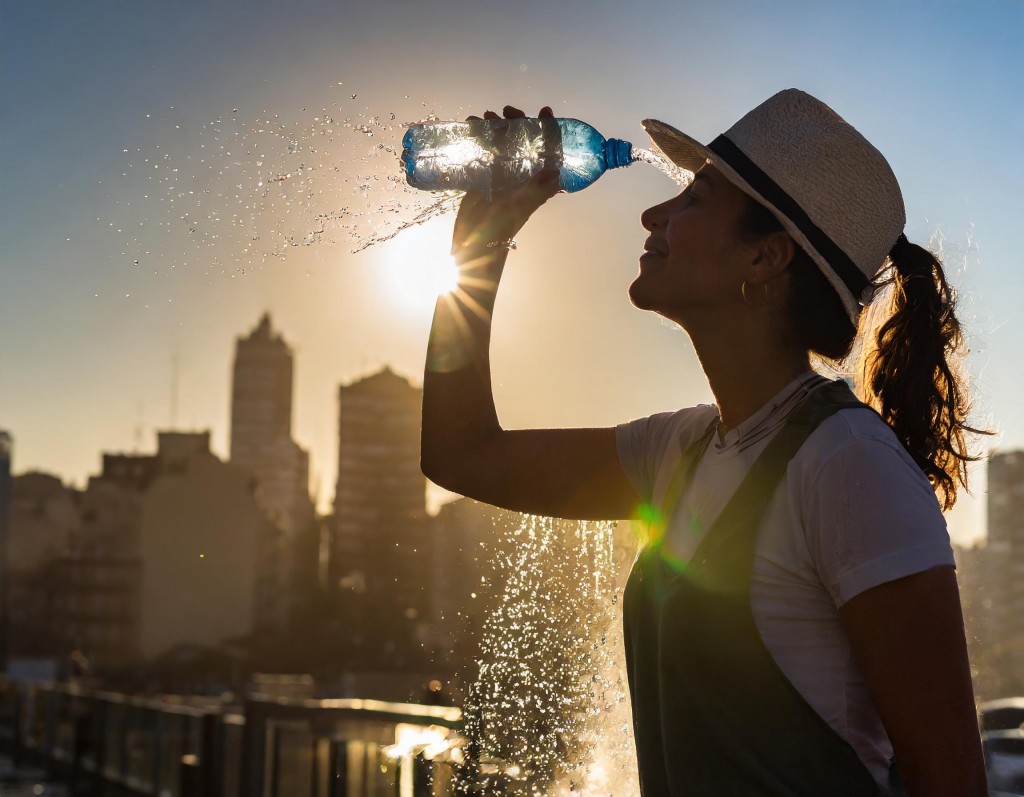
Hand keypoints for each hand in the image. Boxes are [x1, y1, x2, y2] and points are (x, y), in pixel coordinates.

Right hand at [451, 105, 560, 260]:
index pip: (549, 150)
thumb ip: (537, 191)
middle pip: (524, 141)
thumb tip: (557, 171)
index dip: (549, 129)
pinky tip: (470, 128)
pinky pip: (484, 152)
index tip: (544, 111)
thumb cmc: (498, 230)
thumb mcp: (519, 208)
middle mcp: (521, 176)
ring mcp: (501, 176)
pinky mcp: (483, 178)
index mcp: (536, 182)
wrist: (472, 248)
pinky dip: (478, 138)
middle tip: (505, 112)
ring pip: (502, 143)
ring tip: (482, 117)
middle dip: (517, 122)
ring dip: (495, 127)